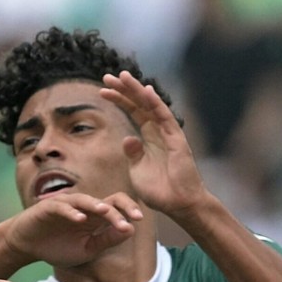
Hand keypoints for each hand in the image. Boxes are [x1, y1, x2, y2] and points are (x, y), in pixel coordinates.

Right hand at [0, 191, 141, 267]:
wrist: (26, 246)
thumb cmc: (57, 247)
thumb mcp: (87, 249)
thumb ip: (107, 240)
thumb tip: (130, 230)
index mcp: (94, 217)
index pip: (116, 206)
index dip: (128, 210)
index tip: (139, 220)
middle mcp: (82, 207)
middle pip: (105, 200)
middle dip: (120, 208)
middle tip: (133, 218)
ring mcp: (65, 205)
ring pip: (84, 200)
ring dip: (96, 205)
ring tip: (106, 212)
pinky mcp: (48, 208)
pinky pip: (61, 206)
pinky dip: (70, 212)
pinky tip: (79, 218)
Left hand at [100, 71, 206, 214]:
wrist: (178, 205)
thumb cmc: (159, 191)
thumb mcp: (137, 170)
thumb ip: (132, 153)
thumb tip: (128, 137)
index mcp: (148, 137)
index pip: (133, 112)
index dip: (119, 100)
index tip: (102, 90)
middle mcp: (158, 131)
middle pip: (139, 104)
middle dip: (124, 89)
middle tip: (107, 76)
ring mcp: (168, 133)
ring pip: (151, 105)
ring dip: (137, 90)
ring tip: (122, 76)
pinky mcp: (176, 139)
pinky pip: (165, 117)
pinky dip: (155, 103)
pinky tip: (145, 91)